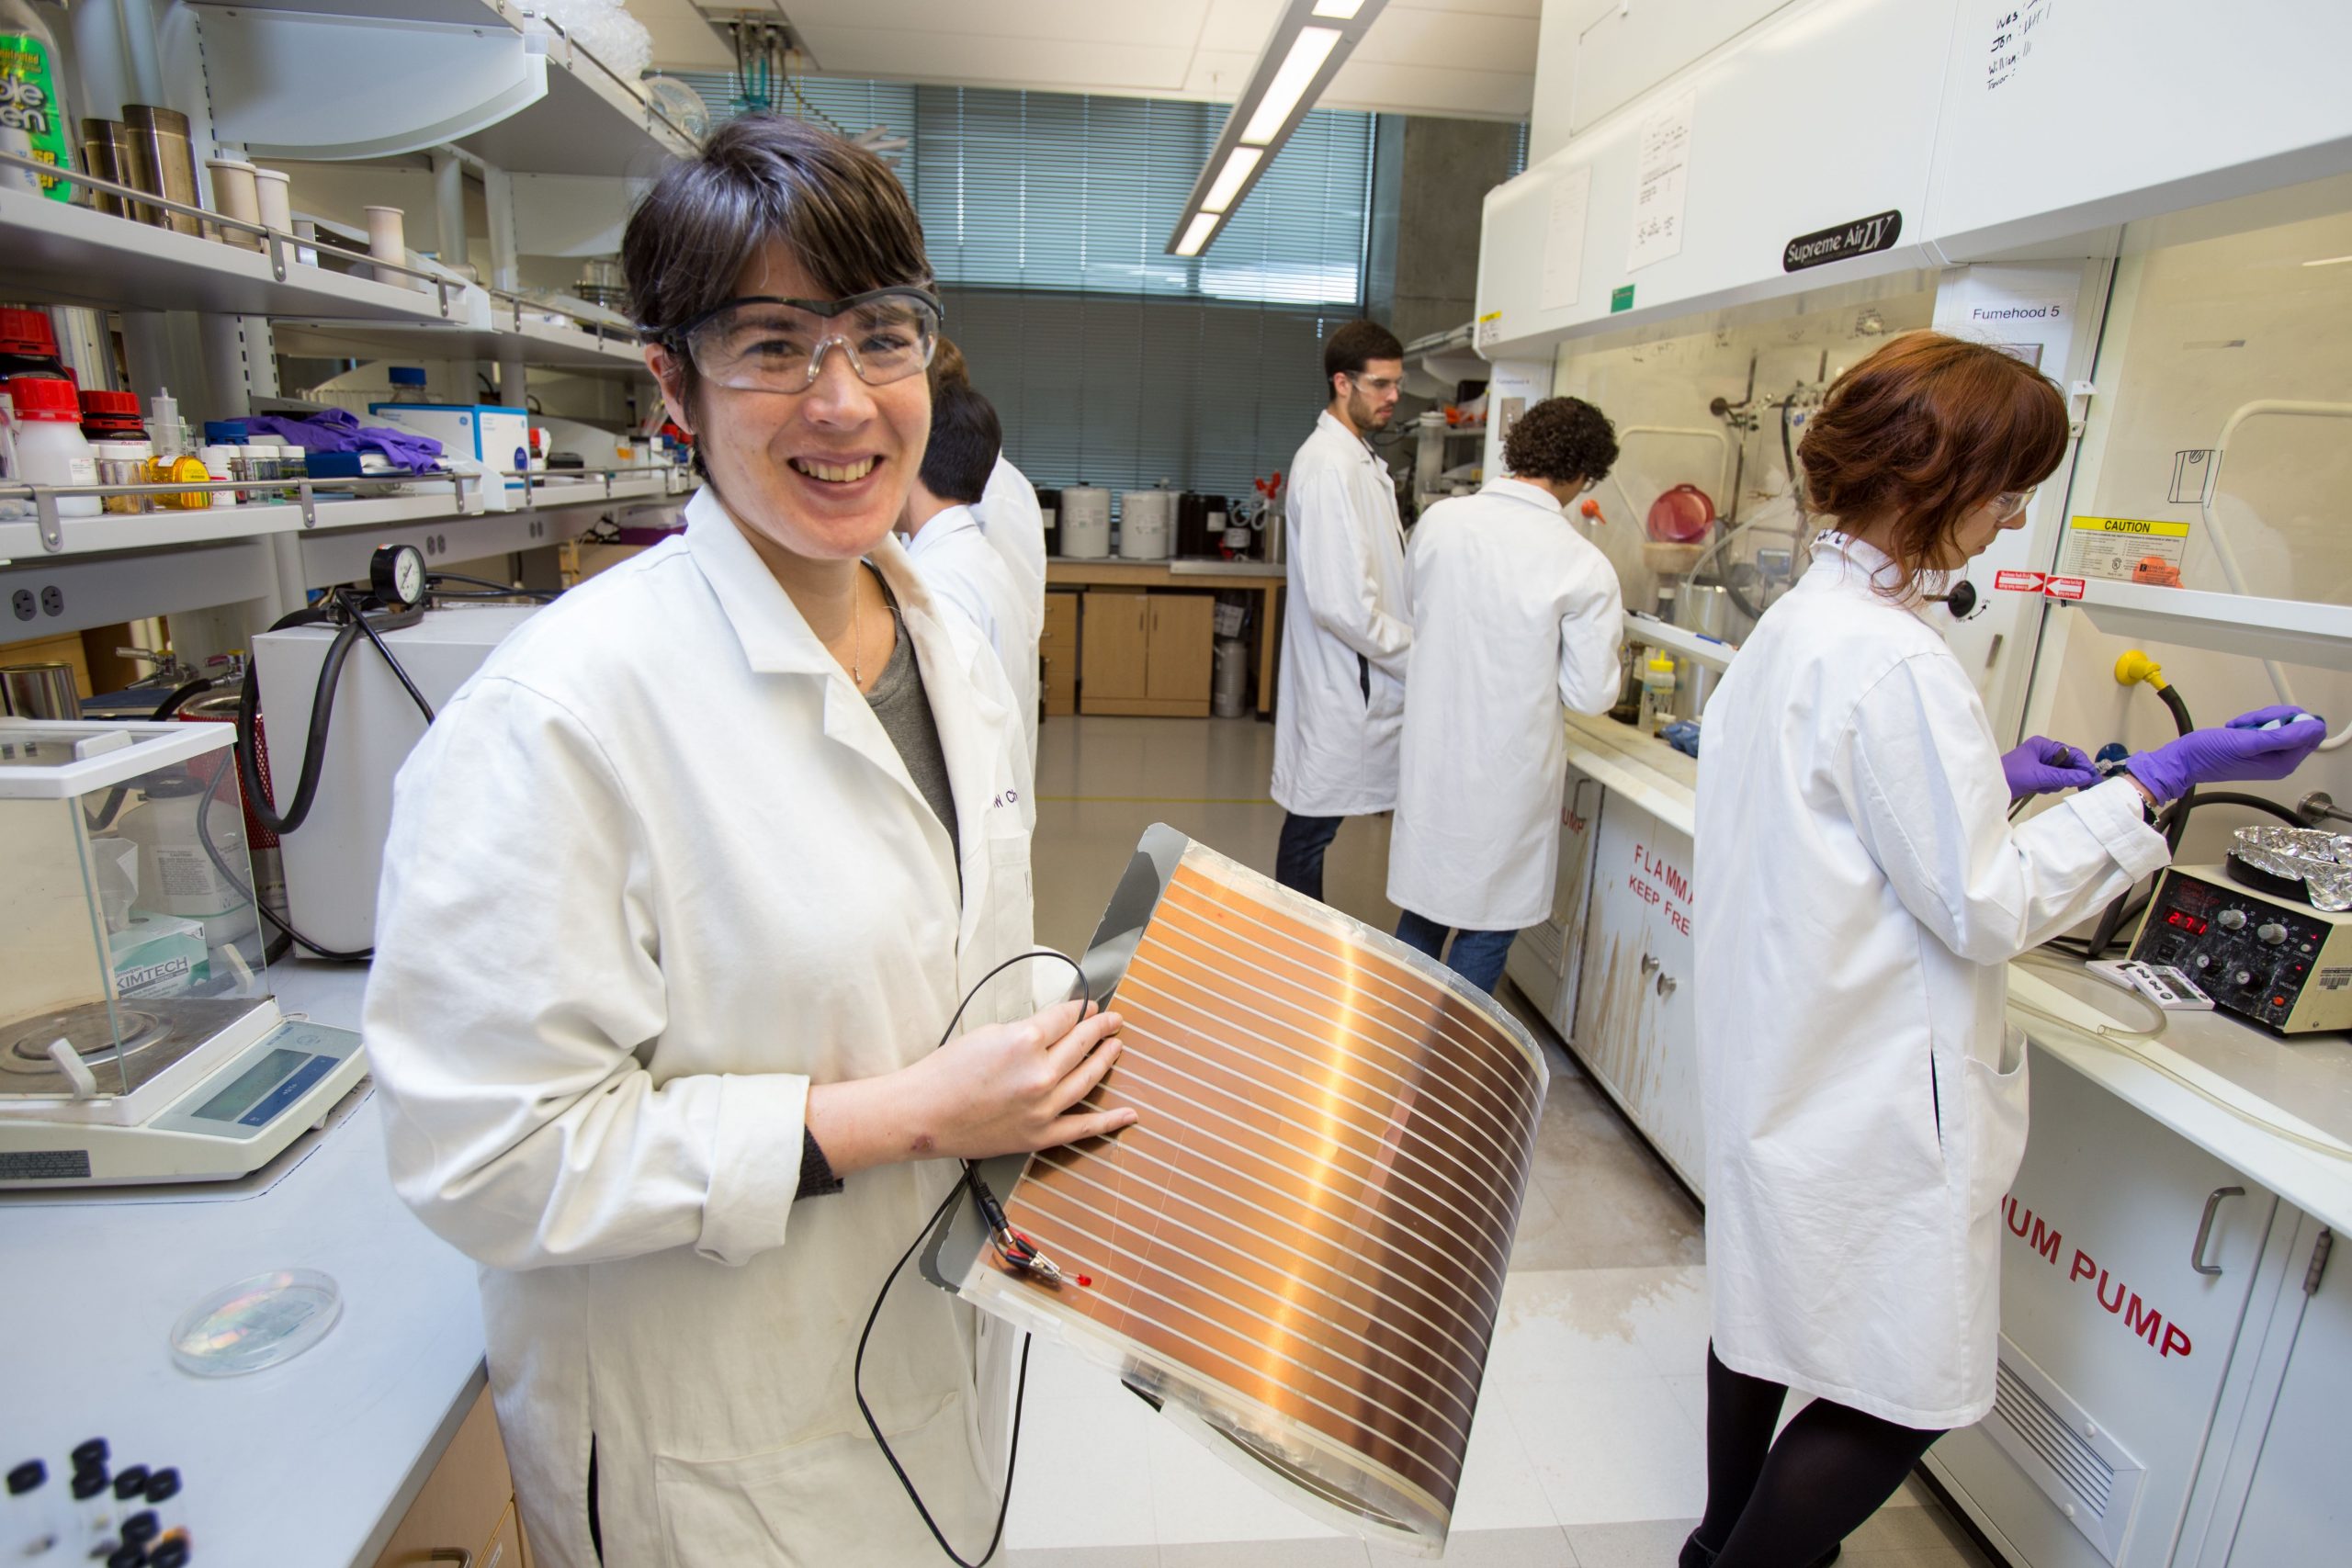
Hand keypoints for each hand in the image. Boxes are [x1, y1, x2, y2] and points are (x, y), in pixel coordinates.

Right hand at [897, 999, 1135, 1161]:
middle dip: (1100, 1028)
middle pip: (1081, 1045)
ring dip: (1106, 1059)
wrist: (923, 1114)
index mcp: (1026, 1041)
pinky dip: (1109, 1121)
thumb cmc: (946, 1071)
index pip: (1065, 1018)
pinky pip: (1083, 1127)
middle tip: (1111, 1020)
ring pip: (1088, 1079)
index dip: (1079, 1009)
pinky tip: (1129, 1113)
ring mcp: (1044, 1108)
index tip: (1087, 1006)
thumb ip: (1027, 1029)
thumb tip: (1054, 1027)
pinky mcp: (1040, 1135)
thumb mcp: (988, 1033)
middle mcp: (1041, 1074)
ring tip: (1116, 1047)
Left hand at [2002, 735, 2100, 800]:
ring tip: (2044, 786)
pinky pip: (2052, 782)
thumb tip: (2085, 776)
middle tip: (2084, 788)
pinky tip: (2039, 789)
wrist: (1988, 788)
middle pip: (2069, 764)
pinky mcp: (2036, 776)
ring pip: (2062, 775)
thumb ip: (2063, 776)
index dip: (2084, 766)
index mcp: (2043, 746)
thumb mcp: (2038, 776)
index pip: (2072, 753)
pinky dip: (2049, 787)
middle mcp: (2043, 753)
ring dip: (2057, 783)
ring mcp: (2040, 765)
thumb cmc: (2007, 776)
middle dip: (2070, 776)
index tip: (2094, 779)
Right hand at [2125, 707, 2327, 801]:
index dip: (2293, 720)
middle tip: (2253, 723)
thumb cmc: (2209, 755)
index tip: (2270, 721)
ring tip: (2242, 727)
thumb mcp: (2247, 742)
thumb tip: (2313, 728)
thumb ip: (2283, 736)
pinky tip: (2240, 729)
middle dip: (2276, 718)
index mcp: (2283, 764)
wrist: (2185, 760)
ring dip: (2262, 719)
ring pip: (2283, 724)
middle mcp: (2280, 762)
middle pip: (2298, 727)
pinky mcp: (2259, 749)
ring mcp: (2270, 756)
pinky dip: (2254, 723)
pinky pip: (2269, 727)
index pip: (2311, 732)